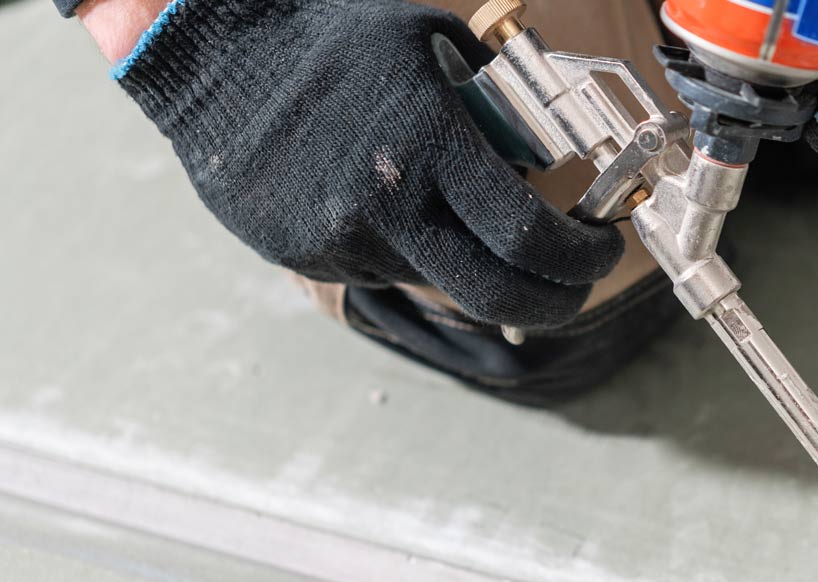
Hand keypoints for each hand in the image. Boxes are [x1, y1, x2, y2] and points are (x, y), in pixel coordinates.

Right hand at [102, 0, 622, 327]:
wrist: (211, 52)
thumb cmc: (333, 38)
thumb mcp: (431, 46)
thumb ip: (495, 105)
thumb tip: (545, 160)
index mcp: (428, 144)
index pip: (530, 238)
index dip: (582, 260)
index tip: (600, 254)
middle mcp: (386, 204)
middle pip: (497, 294)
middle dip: (554, 303)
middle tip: (574, 290)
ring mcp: (341, 239)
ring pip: (438, 282)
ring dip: (470, 267)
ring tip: (460, 219)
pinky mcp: (304, 258)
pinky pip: (382, 274)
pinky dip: (407, 255)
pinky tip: (386, 207)